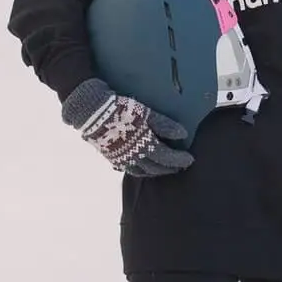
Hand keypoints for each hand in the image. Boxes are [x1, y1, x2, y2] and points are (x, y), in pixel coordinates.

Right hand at [61, 78, 192, 177]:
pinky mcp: (112, 157)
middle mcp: (135, 157)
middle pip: (156, 168)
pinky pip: (129, 169)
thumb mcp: (146, 114)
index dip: (179, 160)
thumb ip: (164, 125)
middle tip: (179, 166)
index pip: (167, 158)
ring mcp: (122, 159)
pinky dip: (140, 171)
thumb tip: (183, 135)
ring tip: (163, 168)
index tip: (190, 159)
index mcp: (145, 146)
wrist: (92, 112)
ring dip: (155, 172)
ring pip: (142, 172)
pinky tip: (142, 167)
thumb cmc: (121, 110)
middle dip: (169, 168)